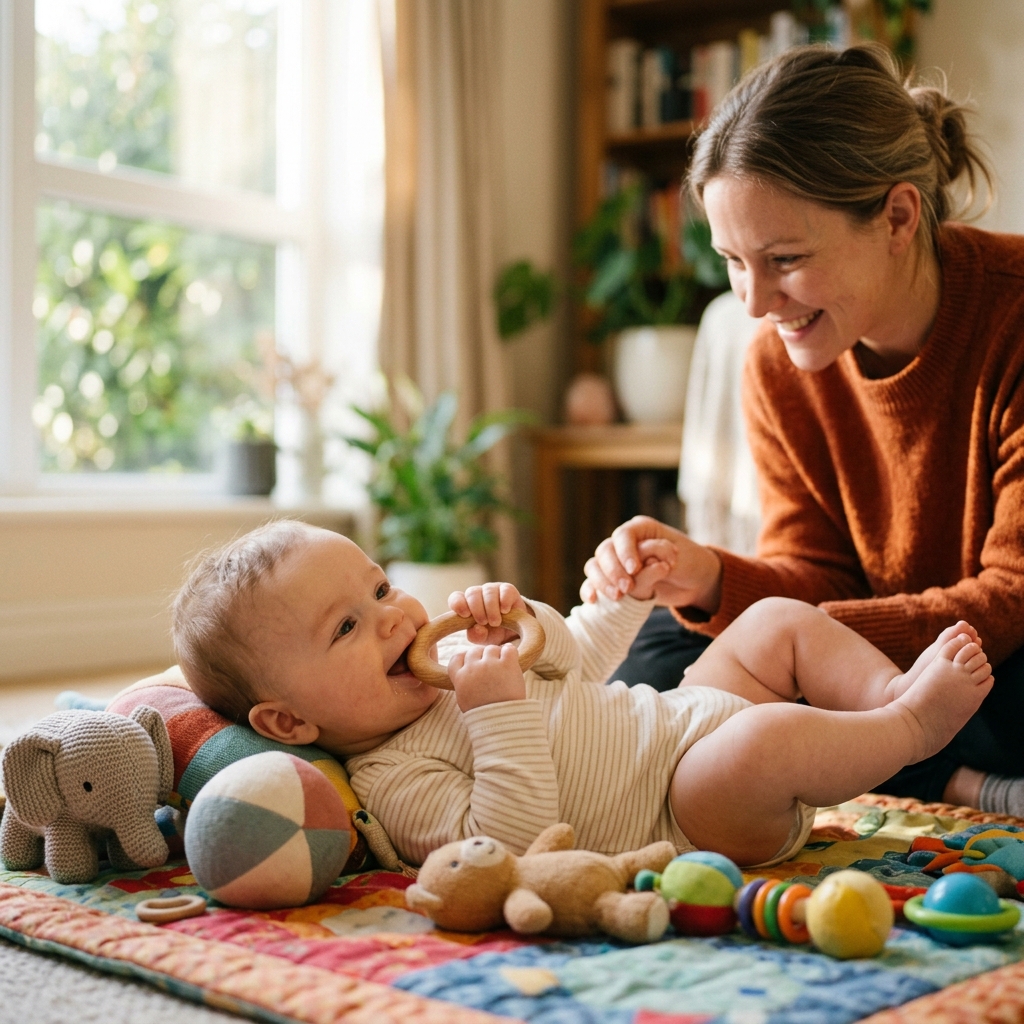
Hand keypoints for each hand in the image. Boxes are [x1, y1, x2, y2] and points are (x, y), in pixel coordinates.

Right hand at [448, 643, 525, 711]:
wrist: (500, 721)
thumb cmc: (484, 714)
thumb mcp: (464, 699)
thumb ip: (463, 683)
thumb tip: (466, 673)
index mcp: (460, 677)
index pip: (457, 657)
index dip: (465, 658)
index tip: (474, 663)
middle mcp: (473, 668)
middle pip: (475, 651)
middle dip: (483, 657)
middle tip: (492, 669)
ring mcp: (489, 664)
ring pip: (492, 649)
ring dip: (497, 656)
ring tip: (503, 670)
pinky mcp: (507, 664)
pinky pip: (508, 649)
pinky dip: (510, 653)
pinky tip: (512, 662)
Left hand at [449, 582, 530, 645]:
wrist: (513, 633)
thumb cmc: (493, 634)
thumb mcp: (483, 639)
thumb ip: (476, 636)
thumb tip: (476, 628)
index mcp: (466, 604)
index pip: (456, 598)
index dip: (458, 603)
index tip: (465, 614)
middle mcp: (478, 594)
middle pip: (472, 593)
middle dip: (477, 609)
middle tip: (484, 622)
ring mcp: (493, 590)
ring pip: (488, 591)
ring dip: (491, 608)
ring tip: (496, 622)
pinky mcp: (508, 590)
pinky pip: (505, 590)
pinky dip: (504, 601)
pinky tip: (505, 611)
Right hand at [580, 515, 722, 612]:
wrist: (695, 581)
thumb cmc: (688, 562)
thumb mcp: (677, 556)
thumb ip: (655, 557)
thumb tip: (638, 568)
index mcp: (640, 529)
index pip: (623, 536)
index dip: (625, 552)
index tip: (635, 569)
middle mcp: (624, 543)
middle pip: (605, 551)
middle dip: (614, 571)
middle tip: (628, 588)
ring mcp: (616, 562)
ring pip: (595, 566)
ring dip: (602, 581)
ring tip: (618, 597)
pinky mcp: (613, 581)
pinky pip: (593, 582)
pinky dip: (590, 590)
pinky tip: (592, 601)